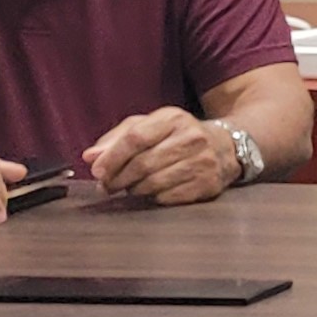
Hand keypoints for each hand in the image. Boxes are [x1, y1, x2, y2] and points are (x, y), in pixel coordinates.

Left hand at [84, 109, 238, 204]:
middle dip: (118, 178)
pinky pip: (169, 197)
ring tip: (129, 188)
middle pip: (143, 163)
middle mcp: (192, 137)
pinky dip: (154, 198)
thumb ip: (117, 139)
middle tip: (107, 186)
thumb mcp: (150, 127)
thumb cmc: (178, 136)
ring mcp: (203, 161)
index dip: (112, 157)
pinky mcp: (209, 184)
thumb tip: (90, 157)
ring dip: (134, 190)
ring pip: (154, 183)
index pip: (135, 138)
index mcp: (173, 118)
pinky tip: (152, 193)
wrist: (227, 147)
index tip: (97, 172)